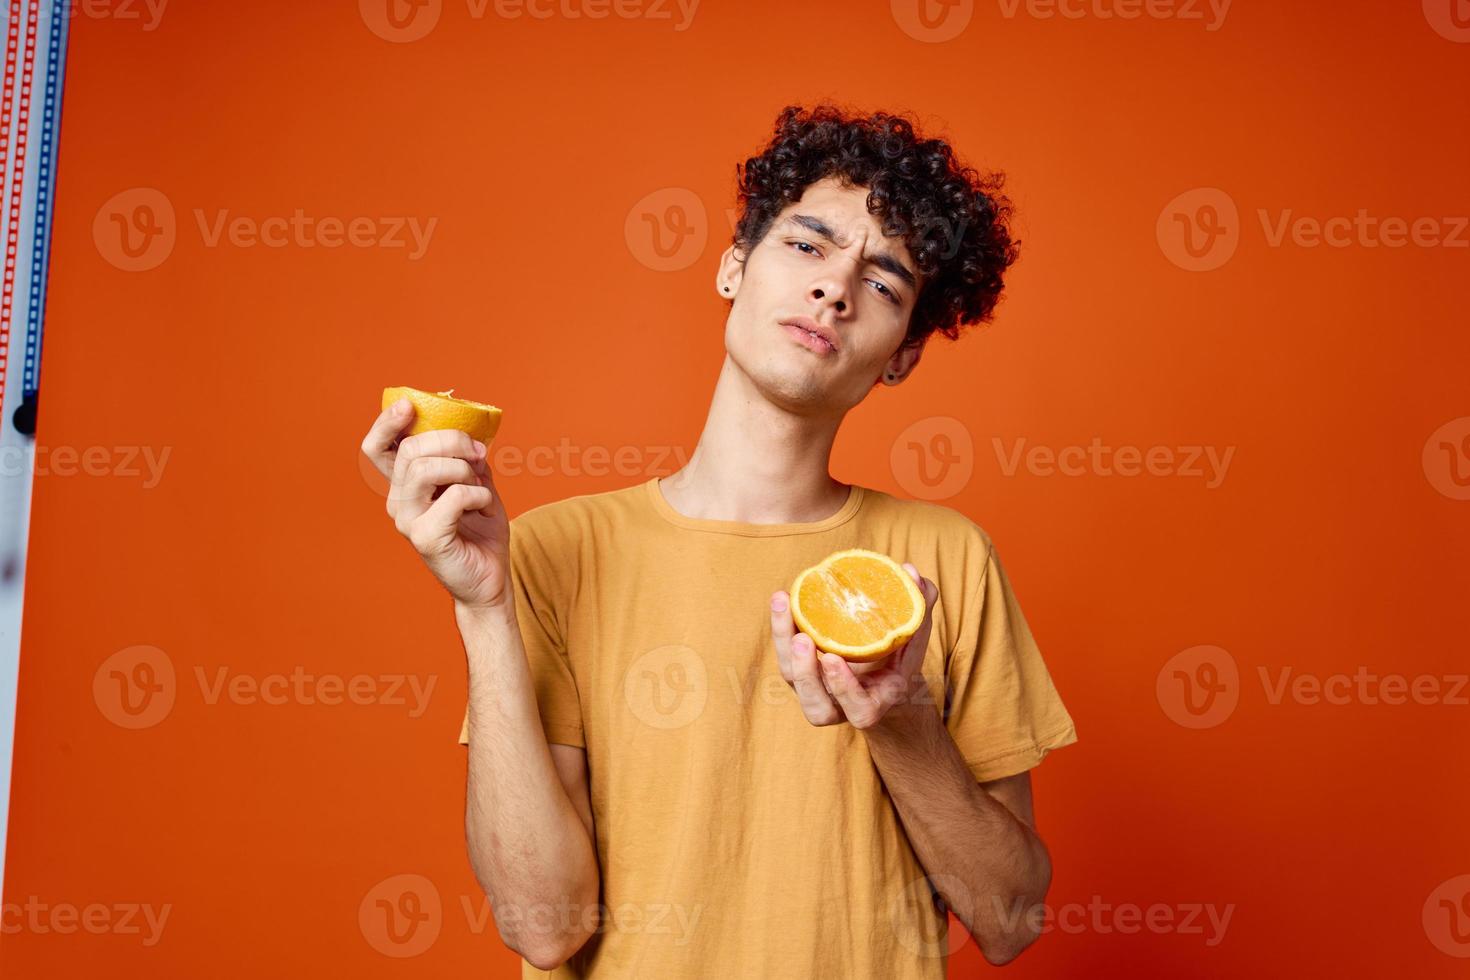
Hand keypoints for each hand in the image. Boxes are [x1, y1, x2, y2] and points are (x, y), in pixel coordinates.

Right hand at [360, 397, 510, 610]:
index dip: (386, 423)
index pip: (378, 448)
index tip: (408, 406)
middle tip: (478, 452)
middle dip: (451, 440)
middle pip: (409, 449)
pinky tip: (485, 506)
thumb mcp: (477, 482)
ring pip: (425, 469)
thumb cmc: (481, 530)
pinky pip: (453, 496)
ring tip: (479, 485)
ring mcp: (408, 520)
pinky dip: (478, 494)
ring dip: (463, 469)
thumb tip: (468, 433)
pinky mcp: (425, 538)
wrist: (491, 577)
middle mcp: (399, 501)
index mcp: (405, 485)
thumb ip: (467, 457)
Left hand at [769, 563, 938, 729]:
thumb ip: (919, 605)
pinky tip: (782, 600)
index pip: (860, 709)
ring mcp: (816, 691)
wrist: (879, 672)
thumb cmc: (899, 653)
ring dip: (783, 645)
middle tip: (802, 638)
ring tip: (784, 606)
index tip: (833, 658)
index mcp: (875, 701)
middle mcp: (841, 705)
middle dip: (805, 673)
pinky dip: (780, 629)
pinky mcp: (799, 673)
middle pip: (816, 706)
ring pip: (791, 680)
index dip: (844, 688)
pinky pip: (784, 657)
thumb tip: (910, 570)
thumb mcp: (915, 634)